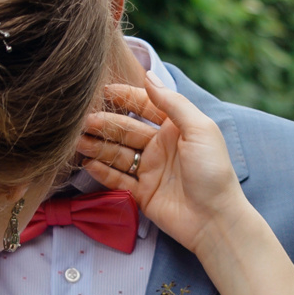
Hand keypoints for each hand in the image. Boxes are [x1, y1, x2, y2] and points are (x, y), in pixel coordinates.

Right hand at [77, 68, 249, 252]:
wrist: (215, 219)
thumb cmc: (213, 171)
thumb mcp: (199, 129)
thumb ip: (173, 103)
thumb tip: (149, 76)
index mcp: (176, 128)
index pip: (146, 106)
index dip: (126, 97)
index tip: (103, 89)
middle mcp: (161, 147)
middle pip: (126, 130)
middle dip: (105, 123)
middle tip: (82, 120)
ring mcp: (150, 170)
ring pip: (118, 154)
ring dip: (98, 146)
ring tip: (77, 140)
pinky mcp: (143, 193)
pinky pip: (117, 179)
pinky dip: (102, 171)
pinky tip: (87, 163)